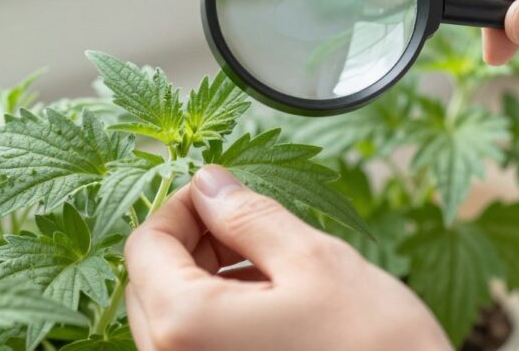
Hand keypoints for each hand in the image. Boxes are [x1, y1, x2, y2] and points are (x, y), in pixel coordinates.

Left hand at [124, 165, 450, 350]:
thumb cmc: (373, 347)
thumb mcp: (313, 261)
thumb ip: (248, 216)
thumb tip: (209, 183)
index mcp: (185, 325)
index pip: (145, 245)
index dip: (183, 206)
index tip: (226, 191)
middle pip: (150, 283)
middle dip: (194, 242)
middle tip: (252, 225)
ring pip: (173, 317)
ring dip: (209, 278)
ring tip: (273, 265)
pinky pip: (198, 347)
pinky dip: (222, 315)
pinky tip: (273, 304)